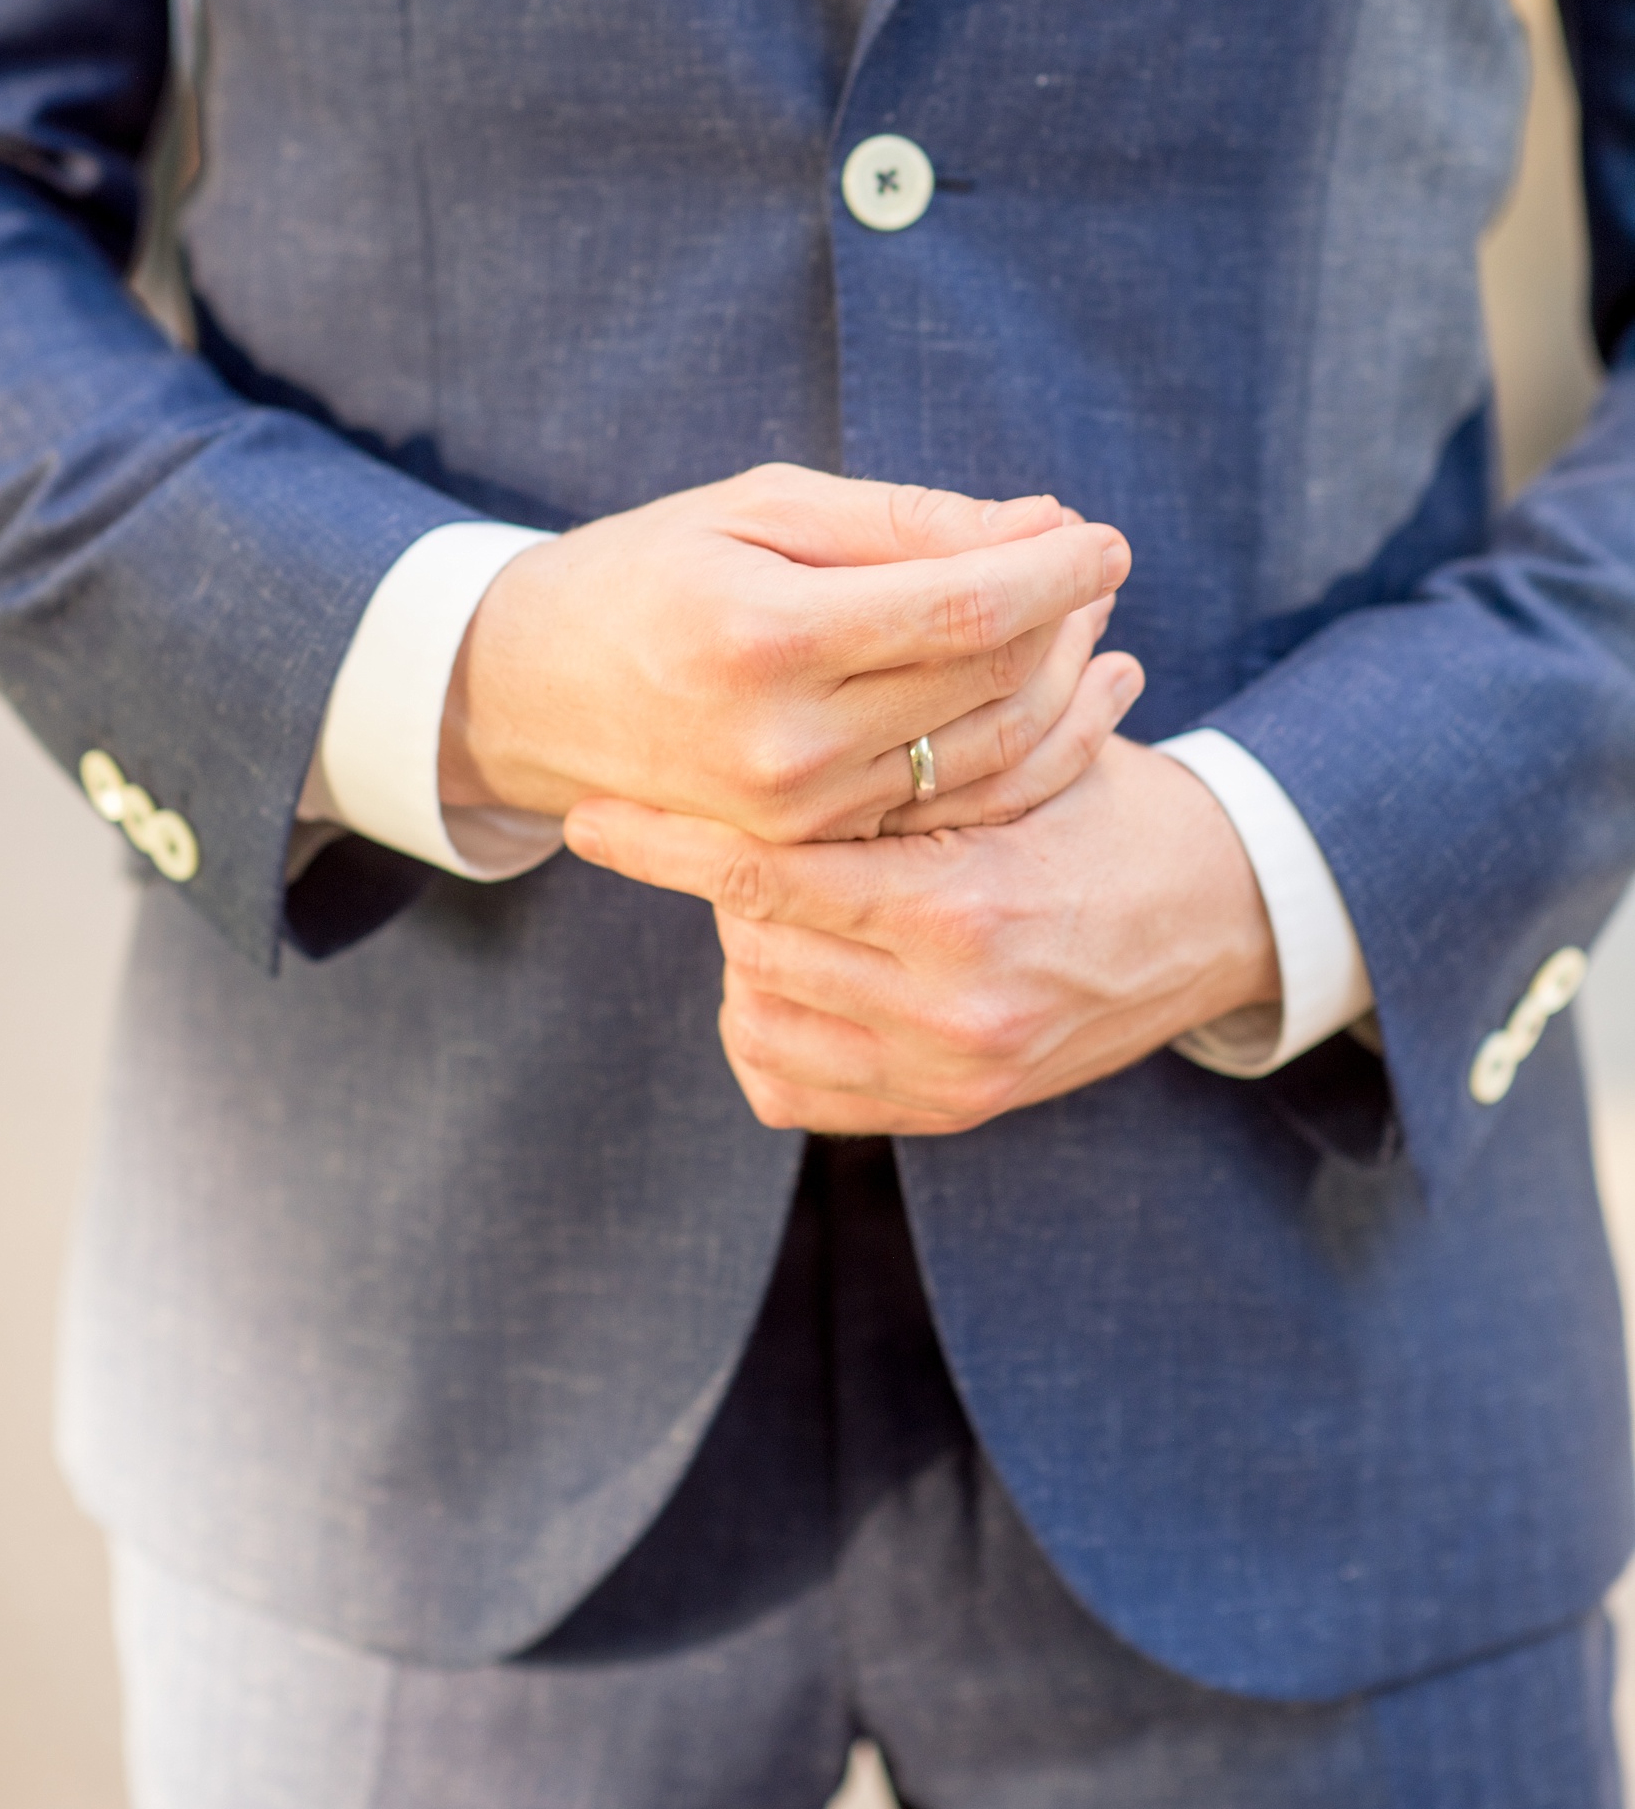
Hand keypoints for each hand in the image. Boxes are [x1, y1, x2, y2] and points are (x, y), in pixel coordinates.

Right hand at [439, 464, 1128, 843]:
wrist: (538, 693)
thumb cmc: (650, 569)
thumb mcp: (756, 508)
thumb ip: (900, 521)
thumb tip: (1039, 522)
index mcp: (767, 635)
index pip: (963, 605)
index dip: (1053, 568)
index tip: (1105, 533)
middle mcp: (787, 741)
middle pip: (989, 681)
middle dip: (1066, 617)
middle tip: (1094, 563)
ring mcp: (802, 812)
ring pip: (989, 751)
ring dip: (1059, 683)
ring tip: (1088, 620)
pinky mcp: (813, 848)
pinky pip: (951, 801)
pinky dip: (1021, 747)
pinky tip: (1058, 696)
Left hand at [562, 735, 1282, 1134]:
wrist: (1220, 912)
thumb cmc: (1108, 802)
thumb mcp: (1023, 749)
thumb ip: (907, 743)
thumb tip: (768, 696)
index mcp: (962, 907)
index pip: (766, 876)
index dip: (666, 841)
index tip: (589, 815)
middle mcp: (951, 1011)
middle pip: (751, 941)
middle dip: (733, 873)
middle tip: (744, 821)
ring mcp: (952, 1077)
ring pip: (756, 1013)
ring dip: (750, 946)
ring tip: (790, 891)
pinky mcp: (951, 1112)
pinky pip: (791, 1086)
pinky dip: (770, 1023)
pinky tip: (801, 966)